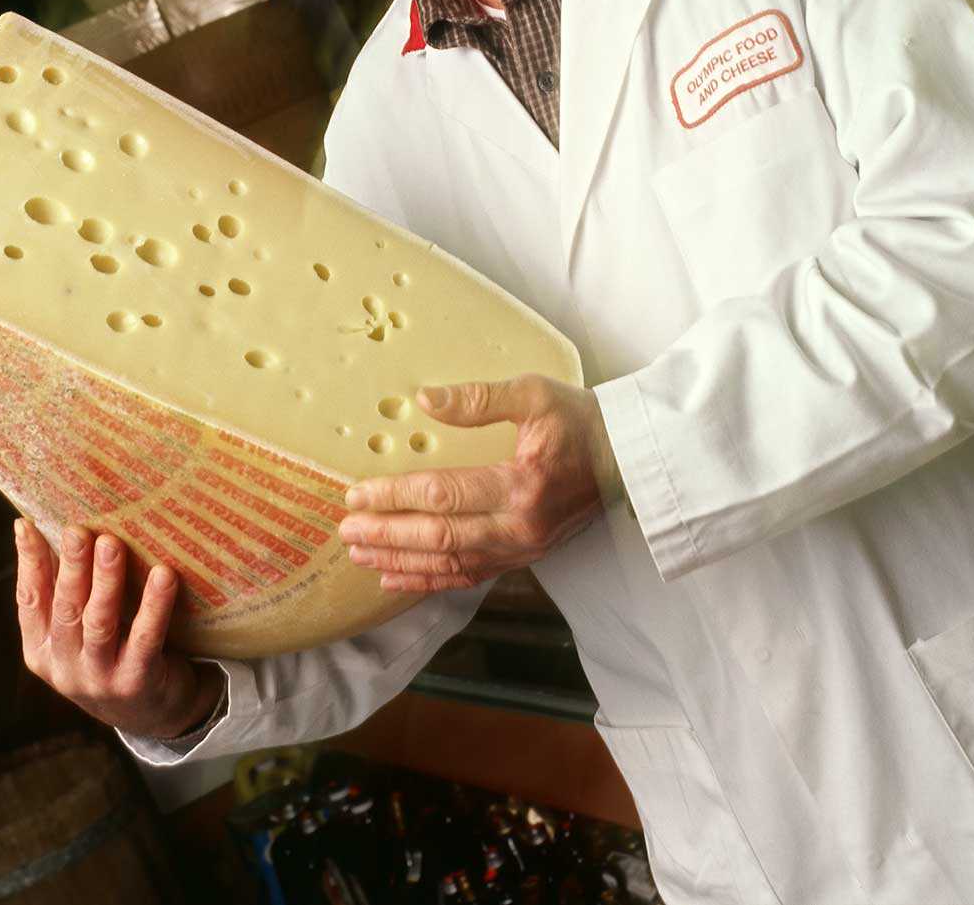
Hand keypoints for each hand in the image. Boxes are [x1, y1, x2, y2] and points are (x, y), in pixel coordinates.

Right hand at [14, 520, 221, 740]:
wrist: (154, 714)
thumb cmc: (115, 656)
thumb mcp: (80, 634)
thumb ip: (70, 594)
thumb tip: (64, 531)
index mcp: (43, 651)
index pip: (30, 600)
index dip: (27, 562)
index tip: (26, 525)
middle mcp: (65, 667)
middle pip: (65, 608)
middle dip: (70, 566)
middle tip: (78, 530)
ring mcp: (99, 678)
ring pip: (99, 622)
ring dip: (105, 581)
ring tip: (112, 544)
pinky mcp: (136, 682)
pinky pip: (145, 638)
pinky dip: (154, 606)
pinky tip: (164, 575)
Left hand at [338, 374, 616, 593]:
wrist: (627, 457)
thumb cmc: (581, 420)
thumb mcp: (534, 394)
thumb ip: (478, 399)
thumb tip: (425, 399)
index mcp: (521, 485)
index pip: (443, 495)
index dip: (395, 496)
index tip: (357, 494)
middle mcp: (520, 527)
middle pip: (440, 537)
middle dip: (388, 535)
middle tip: (346, 529)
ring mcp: (522, 549)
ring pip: (451, 564)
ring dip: (401, 561)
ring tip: (361, 554)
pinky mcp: (524, 556)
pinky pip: (469, 576)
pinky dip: (430, 580)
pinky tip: (398, 577)